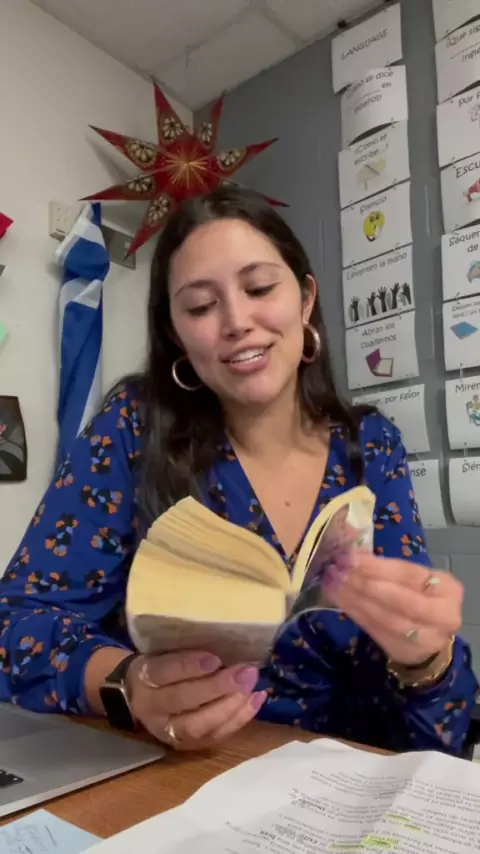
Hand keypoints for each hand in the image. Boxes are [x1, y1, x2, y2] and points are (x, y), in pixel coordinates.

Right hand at [126, 650, 265, 750]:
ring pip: (198, 725)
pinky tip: (256, 699)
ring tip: (252, 687)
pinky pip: (214, 736)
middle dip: (217, 687)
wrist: (138, 697)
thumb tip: (226, 642)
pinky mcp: (187, 745)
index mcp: (143, 676)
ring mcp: (168, 730)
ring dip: (230, 706)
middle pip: (182, 700)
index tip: (215, 658)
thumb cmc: (160, 664)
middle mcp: (152, 707)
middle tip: (245, 672)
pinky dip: (239, 718)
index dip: (189, 666)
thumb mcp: (163, 650)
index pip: (164, 671)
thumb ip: (185, 648)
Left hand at [326, 554, 462, 666]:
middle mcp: (443, 615)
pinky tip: (340, 600)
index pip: (409, 574)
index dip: (378, 567)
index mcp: (447, 588)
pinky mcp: (406, 650)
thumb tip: (353, 552)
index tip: (351, 558)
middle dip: (366, 584)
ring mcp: (427, 638)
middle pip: (401, 600)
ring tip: (335, 584)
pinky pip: (377, 631)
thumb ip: (388, 567)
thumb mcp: (413, 578)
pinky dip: (356, 613)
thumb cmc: (419, 596)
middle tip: (339, 571)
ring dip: (357, 600)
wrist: (430, 635)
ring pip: (387, 619)